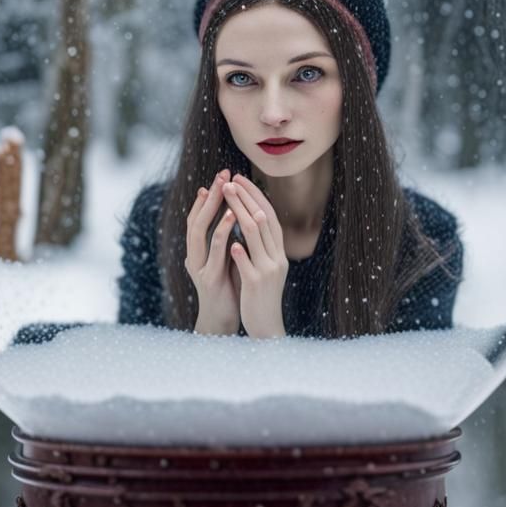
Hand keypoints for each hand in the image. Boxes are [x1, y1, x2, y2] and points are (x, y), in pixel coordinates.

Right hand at [185, 168, 240, 333]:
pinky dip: (222, 233)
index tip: (221, 176)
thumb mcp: (227, 260)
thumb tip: (238, 215)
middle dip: (209, 197)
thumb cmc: (227, 289)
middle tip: (220, 175)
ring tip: (224, 191)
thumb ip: (228, 241)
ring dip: (211, 210)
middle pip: (196, 220)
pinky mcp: (209, 279)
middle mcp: (193, 256)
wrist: (222, 322)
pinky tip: (231, 218)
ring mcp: (199, 268)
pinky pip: (215, 252)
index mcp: (198, 252)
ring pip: (200, 233)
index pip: (200, 218)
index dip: (208, 197)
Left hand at [222, 174, 287, 338]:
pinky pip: (248, 265)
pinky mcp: (256, 285)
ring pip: (255, 236)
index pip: (268, 216)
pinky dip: (241, 253)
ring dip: (240, 213)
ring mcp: (267, 271)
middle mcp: (276, 257)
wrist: (267, 327)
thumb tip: (250, 218)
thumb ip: (260, 246)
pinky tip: (231, 242)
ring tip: (227, 196)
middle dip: (245, 198)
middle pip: (262, 220)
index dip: (255, 196)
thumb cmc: (260, 295)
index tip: (240, 179)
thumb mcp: (264, 266)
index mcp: (278, 252)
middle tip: (229, 180)